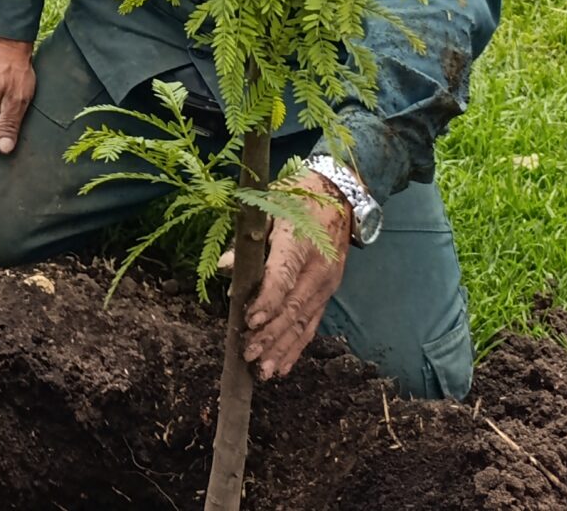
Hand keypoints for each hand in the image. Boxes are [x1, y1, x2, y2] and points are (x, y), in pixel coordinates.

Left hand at [243, 177, 355, 380]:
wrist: (340, 195)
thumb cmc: (296, 197)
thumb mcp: (269, 208)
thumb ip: (248, 240)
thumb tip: (226, 267)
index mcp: (299, 244)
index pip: (282, 278)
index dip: (265, 302)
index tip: (248, 320)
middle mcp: (316, 270)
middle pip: (293, 308)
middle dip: (269, 335)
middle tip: (247, 354)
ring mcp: (325, 285)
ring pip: (303, 323)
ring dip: (282, 349)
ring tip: (263, 372)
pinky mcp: (328, 294)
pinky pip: (312, 325)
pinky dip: (297, 347)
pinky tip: (282, 366)